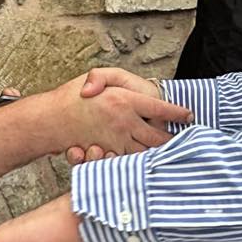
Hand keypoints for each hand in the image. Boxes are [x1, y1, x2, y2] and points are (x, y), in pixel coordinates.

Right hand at [53, 66, 189, 161]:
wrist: (52, 119)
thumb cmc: (73, 96)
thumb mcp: (95, 76)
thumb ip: (104, 77)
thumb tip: (106, 89)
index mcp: (125, 100)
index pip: (160, 109)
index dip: (177, 113)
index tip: (189, 115)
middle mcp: (124, 122)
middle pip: (158, 137)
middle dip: (173, 141)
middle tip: (185, 141)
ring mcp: (116, 141)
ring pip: (145, 153)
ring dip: (159, 154)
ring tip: (172, 155)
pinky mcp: (107, 154)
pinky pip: (128, 162)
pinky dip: (139, 164)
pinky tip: (148, 164)